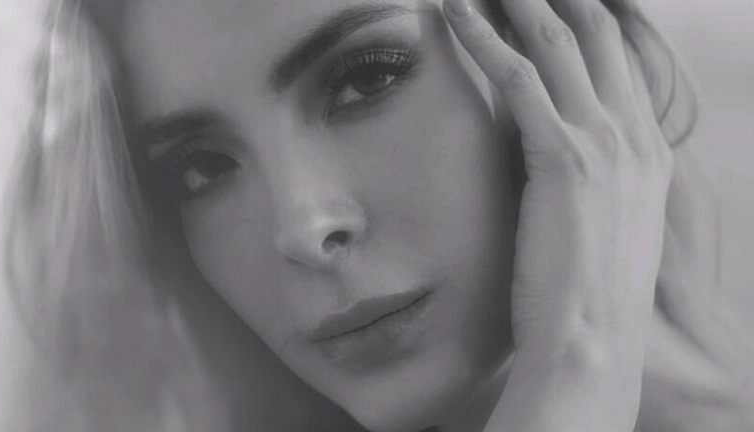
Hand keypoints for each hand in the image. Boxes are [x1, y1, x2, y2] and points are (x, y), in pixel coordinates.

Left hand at [444, 0, 673, 429]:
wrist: (591, 341)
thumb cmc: (587, 291)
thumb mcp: (606, 223)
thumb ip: (593, 178)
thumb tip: (556, 150)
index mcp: (646, 148)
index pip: (618, 55)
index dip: (584, 14)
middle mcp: (632, 134)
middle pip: (594, 34)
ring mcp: (604, 143)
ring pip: (557, 43)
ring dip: (514, 1)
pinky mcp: (563, 158)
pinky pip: (520, 78)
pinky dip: (483, 37)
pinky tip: (453, 11)